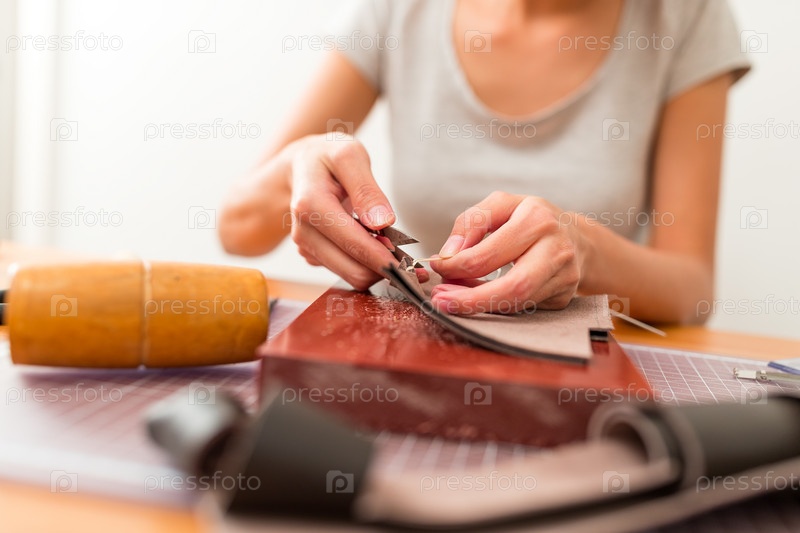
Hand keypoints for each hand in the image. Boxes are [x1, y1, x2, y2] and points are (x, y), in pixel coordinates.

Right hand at [288, 135, 398, 289]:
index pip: (355, 245)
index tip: (412, 263)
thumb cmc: (328, 158)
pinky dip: (363, 263)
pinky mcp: (312, 255)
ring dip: (376, 267)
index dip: (386, 259)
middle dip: (384, 267)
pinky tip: (371, 243)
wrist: (301, 167)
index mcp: (311, 205)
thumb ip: (367, 189)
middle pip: (354, 272)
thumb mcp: (350, 156)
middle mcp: (304, 232)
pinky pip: (345, 270)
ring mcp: (306, 247)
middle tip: (408, 256)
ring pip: (352, 277)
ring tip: (392, 247)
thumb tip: (382, 223)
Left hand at [429, 192, 586, 313]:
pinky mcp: (563, 298)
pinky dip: (495, 305)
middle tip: (440, 301)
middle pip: (512, 288)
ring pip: (516, 303)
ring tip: (452, 299)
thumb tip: (449, 254)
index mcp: (537, 220)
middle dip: (471, 300)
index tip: (438, 267)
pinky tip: (478, 296)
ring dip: (479, 305)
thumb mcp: (501, 205)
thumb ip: (471, 222)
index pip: (489, 253)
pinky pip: (522, 308)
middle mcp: (556, 249)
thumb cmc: (532, 218)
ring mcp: (564, 278)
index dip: (457, 266)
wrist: (577, 237)